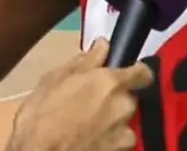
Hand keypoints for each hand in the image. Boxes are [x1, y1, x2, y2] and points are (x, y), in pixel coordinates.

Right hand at [6, 39, 153, 150]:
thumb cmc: (42, 114)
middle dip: (114, 98)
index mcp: (110, 82)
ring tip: (88, 123)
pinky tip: (91, 139)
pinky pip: (120, 140)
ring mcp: (125, 132)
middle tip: (91, 101)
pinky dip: (110, 139)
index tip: (124, 74)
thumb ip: (85, 60)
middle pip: (129, 97)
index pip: (144, 73)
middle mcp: (124, 105)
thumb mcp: (55, 78)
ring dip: (112, 120)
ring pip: (124, 120)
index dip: (136, 72)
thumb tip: (103, 46)